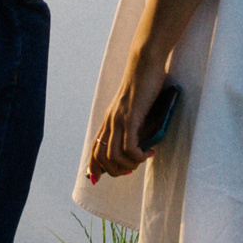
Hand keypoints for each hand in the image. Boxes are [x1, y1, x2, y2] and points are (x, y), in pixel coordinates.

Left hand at [87, 55, 169, 180]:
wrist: (145, 64)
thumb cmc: (143, 85)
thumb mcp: (134, 108)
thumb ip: (132, 124)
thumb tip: (138, 145)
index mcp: (109, 120)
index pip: (94, 150)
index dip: (94, 168)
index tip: (100, 178)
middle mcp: (110, 122)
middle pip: (102, 158)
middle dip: (116, 171)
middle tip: (132, 168)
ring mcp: (119, 120)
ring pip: (114, 156)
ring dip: (129, 165)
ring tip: (141, 159)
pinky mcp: (130, 118)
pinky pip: (129, 147)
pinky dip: (139, 156)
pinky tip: (148, 152)